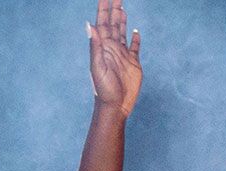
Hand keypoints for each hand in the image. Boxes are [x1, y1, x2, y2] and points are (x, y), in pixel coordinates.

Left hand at [88, 0, 141, 115]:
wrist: (115, 106)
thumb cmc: (104, 90)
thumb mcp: (98, 67)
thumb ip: (95, 46)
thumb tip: (90, 25)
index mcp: (103, 48)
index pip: (103, 23)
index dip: (104, 9)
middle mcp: (112, 48)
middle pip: (113, 24)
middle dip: (113, 9)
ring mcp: (123, 55)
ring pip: (122, 31)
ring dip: (121, 19)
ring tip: (120, 7)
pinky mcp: (133, 62)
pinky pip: (135, 46)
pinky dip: (136, 38)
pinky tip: (136, 31)